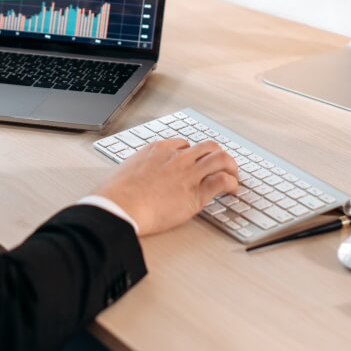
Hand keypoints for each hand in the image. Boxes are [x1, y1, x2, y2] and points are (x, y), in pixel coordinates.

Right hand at [95, 139, 238, 236]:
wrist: (121, 206)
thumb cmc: (117, 194)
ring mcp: (188, 173)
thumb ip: (137, 168)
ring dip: (230, 166)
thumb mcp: (125, 170)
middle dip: (217, 154)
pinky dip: (231, 183)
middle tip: (220, 165)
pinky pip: (222, 181)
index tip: (194, 161)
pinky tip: (232, 189)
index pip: (183, 144)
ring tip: (233, 175)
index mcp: (158, 149)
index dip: (192, 153)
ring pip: (220, 158)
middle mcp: (177, 157)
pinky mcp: (196, 193)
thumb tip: (133, 176)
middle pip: (207, 147)